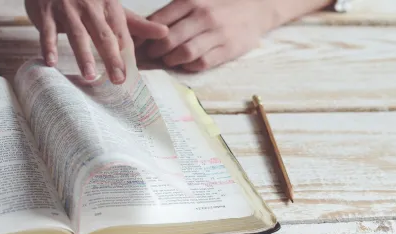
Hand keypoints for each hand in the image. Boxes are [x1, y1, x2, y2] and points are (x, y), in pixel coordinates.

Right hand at [25, 0, 167, 82]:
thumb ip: (135, 23)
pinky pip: (48, 31)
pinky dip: (49, 46)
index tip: (129, 76)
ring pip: (77, 34)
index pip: (121, 32)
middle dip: (111, 58)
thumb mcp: (111, 6)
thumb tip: (163, 33)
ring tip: (90, 76)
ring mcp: (67, 8)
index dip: (126, 54)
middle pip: (103, 34)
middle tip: (118, 80)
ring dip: (84, 55)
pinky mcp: (46, 12)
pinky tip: (51, 63)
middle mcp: (90, 5)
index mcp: (109, 5)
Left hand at [141, 0, 282, 71]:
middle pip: (168, 39)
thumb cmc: (219, 4)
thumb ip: (173, 12)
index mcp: (192, 1)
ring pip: (184, 53)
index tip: (137, 43)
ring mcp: (217, 33)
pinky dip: (188, 66)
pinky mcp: (228, 49)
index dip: (144, 36)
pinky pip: (201, 63)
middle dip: (154, 51)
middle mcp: (203, 16)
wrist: (258, 7)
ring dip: (170, 60)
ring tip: (168, 59)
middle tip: (151, 55)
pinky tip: (186, 63)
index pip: (159, 21)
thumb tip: (143, 28)